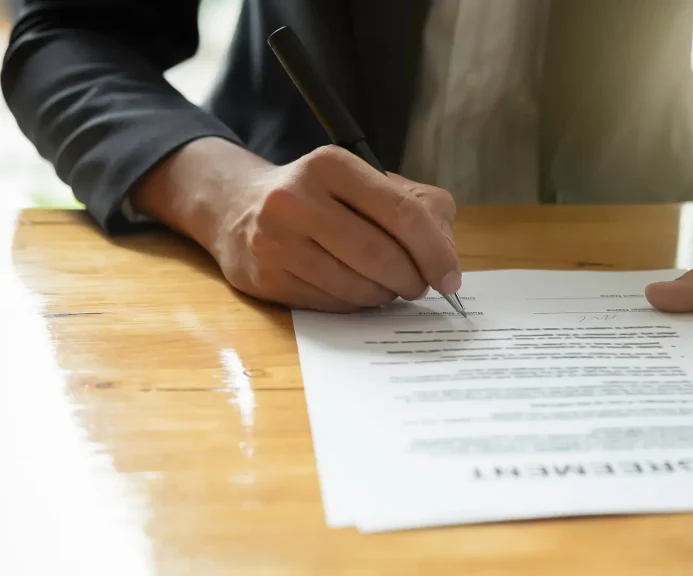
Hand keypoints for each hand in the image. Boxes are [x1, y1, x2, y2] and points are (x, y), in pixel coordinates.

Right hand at [132, 138, 460, 311]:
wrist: (239, 208)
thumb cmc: (322, 198)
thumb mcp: (369, 183)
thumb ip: (421, 208)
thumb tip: (448, 256)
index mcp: (332, 165)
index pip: (403, 213)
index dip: (436, 253)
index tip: (450, 277)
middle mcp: (297, 197)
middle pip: (381, 255)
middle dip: (413, 279)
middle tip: (420, 286)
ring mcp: (276, 239)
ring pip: (356, 286)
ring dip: (386, 295)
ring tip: (389, 286)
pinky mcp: (265, 276)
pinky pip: (331, 304)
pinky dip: (356, 304)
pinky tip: (356, 290)